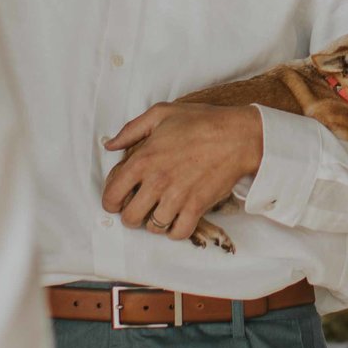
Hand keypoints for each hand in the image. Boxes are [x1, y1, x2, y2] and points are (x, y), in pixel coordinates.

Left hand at [102, 103, 264, 242]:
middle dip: (131, 216)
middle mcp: (157, 182)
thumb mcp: (161, 113)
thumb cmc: (201, 122)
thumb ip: (131, 130)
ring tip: (160, 212)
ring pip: (153, 228)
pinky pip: (178, 233)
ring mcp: (177, 197)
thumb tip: (110, 145)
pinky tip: (177, 218)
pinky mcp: (197, 207)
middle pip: (130, 218)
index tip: (118, 201)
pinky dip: (175, 231)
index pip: (112, 195)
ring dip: (154, 223)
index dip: (111, 202)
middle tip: (139, 208)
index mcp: (143, 160)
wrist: (237, 136)